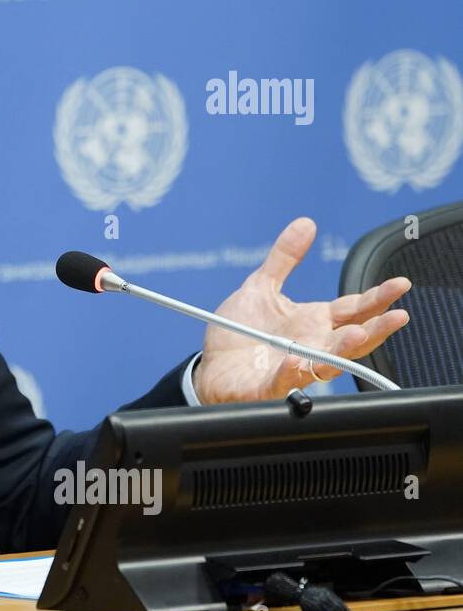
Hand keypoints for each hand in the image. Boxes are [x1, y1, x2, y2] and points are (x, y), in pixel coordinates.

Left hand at [193, 217, 410, 403]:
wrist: (211, 367)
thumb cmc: (239, 332)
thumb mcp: (260, 288)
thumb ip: (284, 259)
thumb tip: (305, 223)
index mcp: (313, 322)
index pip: (354, 309)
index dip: (377, 298)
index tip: (400, 284)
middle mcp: (310, 346)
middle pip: (352, 339)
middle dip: (376, 328)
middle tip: (397, 316)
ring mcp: (292, 368)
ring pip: (326, 364)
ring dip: (342, 351)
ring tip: (357, 334)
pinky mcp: (268, 387)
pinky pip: (283, 382)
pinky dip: (291, 373)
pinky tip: (297, 362)